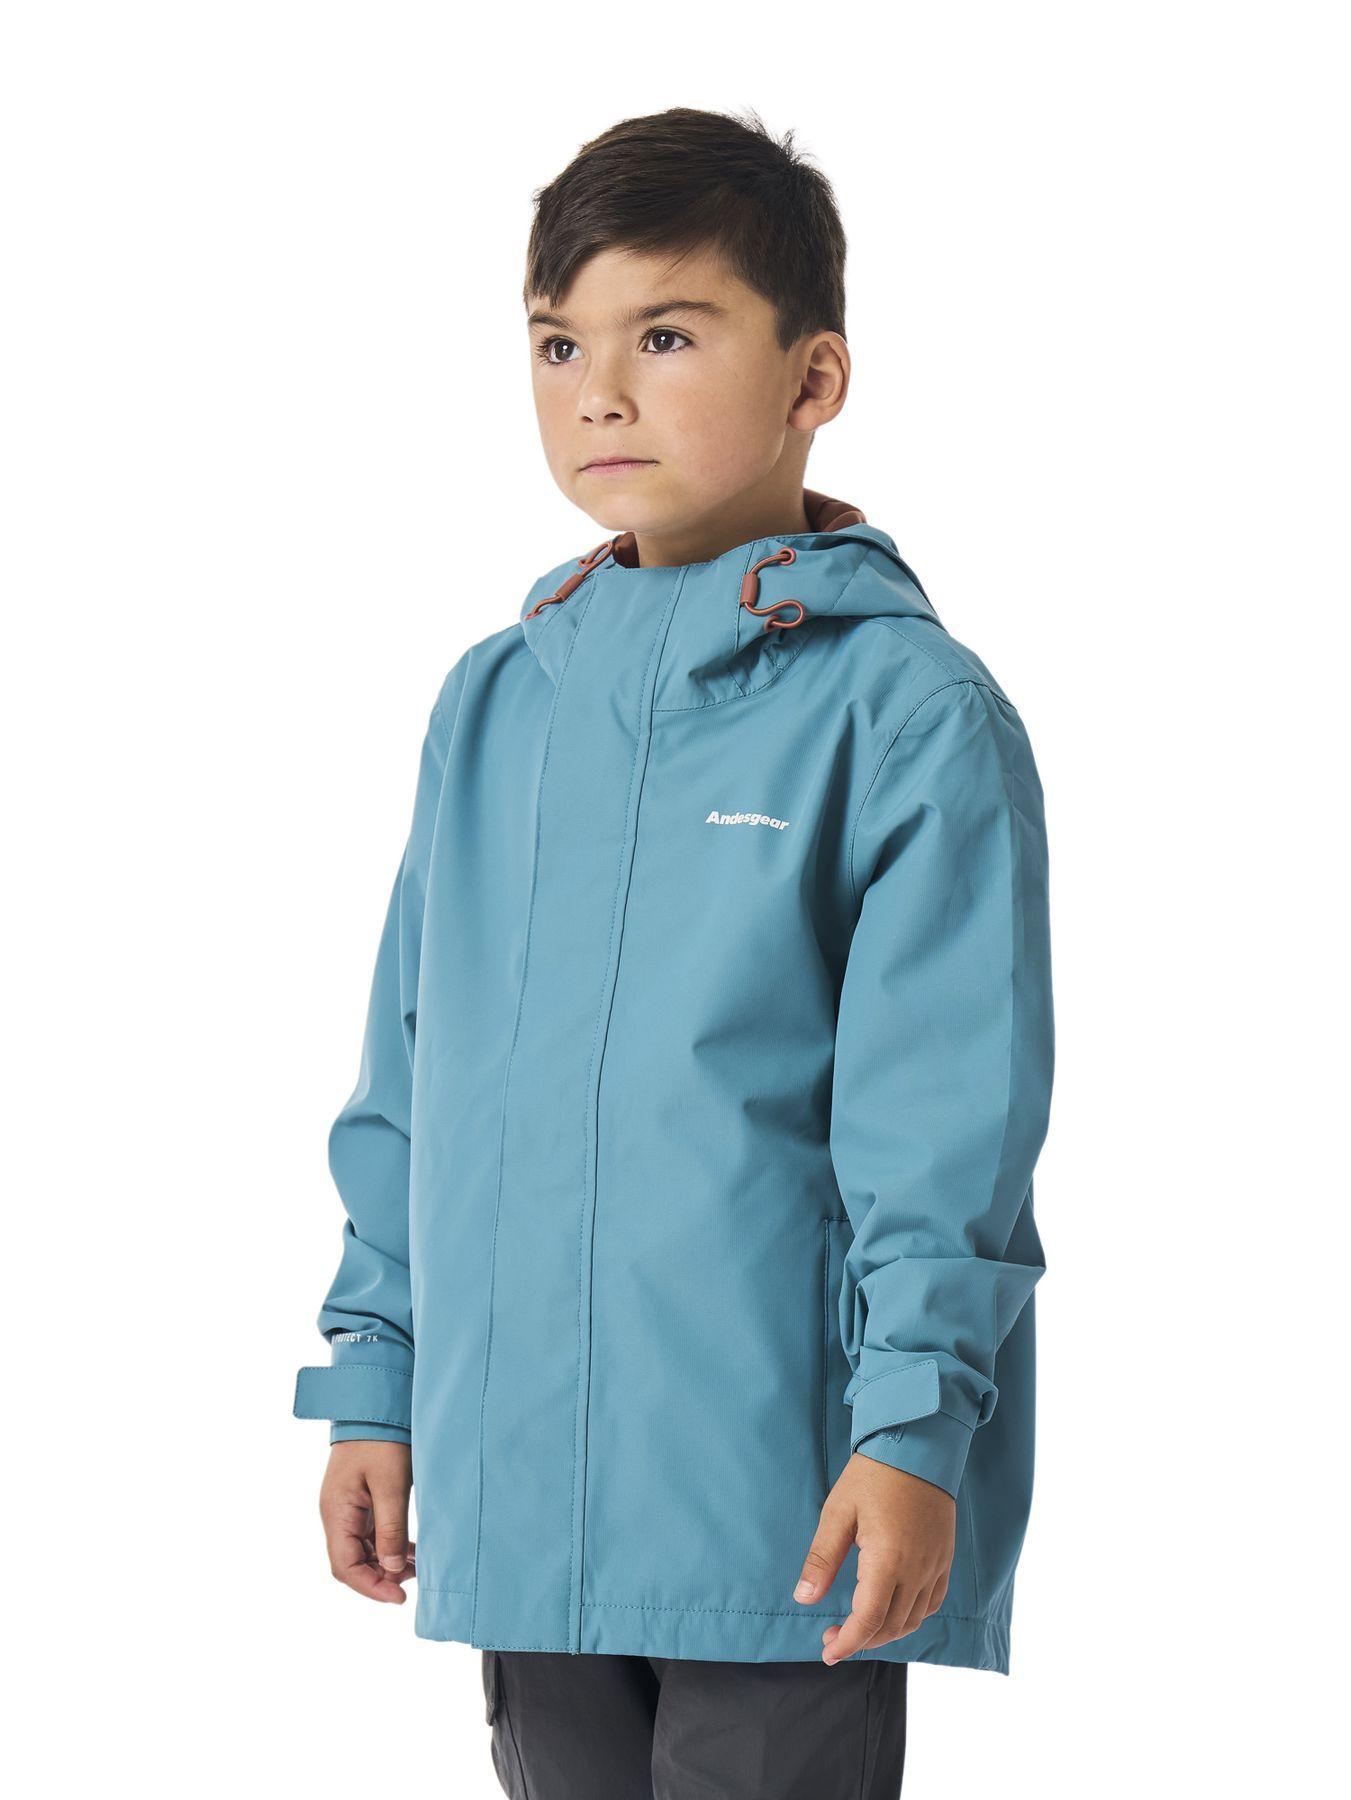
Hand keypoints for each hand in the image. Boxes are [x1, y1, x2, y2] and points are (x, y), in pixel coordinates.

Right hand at [319, 1440, 414, 1603]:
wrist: (376, 1405)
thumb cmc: (382, 1439)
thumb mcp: (391, 1484)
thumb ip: (390, 1528)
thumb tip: (390, 1570)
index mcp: (336, 1512)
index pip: (345, 1567)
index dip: (370, 1587)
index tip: (399, 1597)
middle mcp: (336, 1514)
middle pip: (351, 1563)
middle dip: (379, 1578)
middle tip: (411, 1583)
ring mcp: (347, 1508)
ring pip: (362, 1550)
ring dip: (385, 1564)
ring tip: (416, 1567)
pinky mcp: (360, 1500)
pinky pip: (370, 1534)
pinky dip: (388, 1546)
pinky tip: (410, 1551)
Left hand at [793, 1452, 955, 1662]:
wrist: (918, 1444)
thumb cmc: (873, 1474)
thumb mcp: (838, 1512)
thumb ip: (822, 1558)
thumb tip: (804, 1598)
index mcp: (888, 1561)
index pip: (868, 1621)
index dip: (847, 1643)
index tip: (827, 1652)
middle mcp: (917, 1569)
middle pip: (892, 1627)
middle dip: (861, 1640)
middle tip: (833, 1637)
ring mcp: (935, 1564)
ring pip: (914, 1619)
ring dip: (886, 1632)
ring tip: (859, 1628)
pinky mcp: (945, 1556)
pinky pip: (932, 1601)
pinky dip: (912, 1616)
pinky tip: (894, 1611)